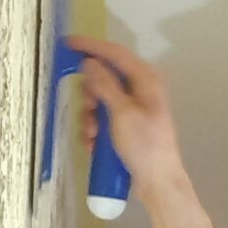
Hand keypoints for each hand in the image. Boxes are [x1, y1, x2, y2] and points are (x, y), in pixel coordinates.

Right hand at [66, 37, 186, 200]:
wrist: (158, 184)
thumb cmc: (144, 147)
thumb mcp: (122, 112)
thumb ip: (105, 84)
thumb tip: (89, 63)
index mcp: (145, 79)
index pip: (115, 53)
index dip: (91, 47)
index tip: (69, 44)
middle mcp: (140, 89)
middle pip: (104, 78)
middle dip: (90, 95)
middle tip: (88, 110)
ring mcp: (134, 109)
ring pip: (101, 101)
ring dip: (90, 117)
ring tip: (91, 136)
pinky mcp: (127, 127)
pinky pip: (104, 120)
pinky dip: (95, 130)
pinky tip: (93, 144)